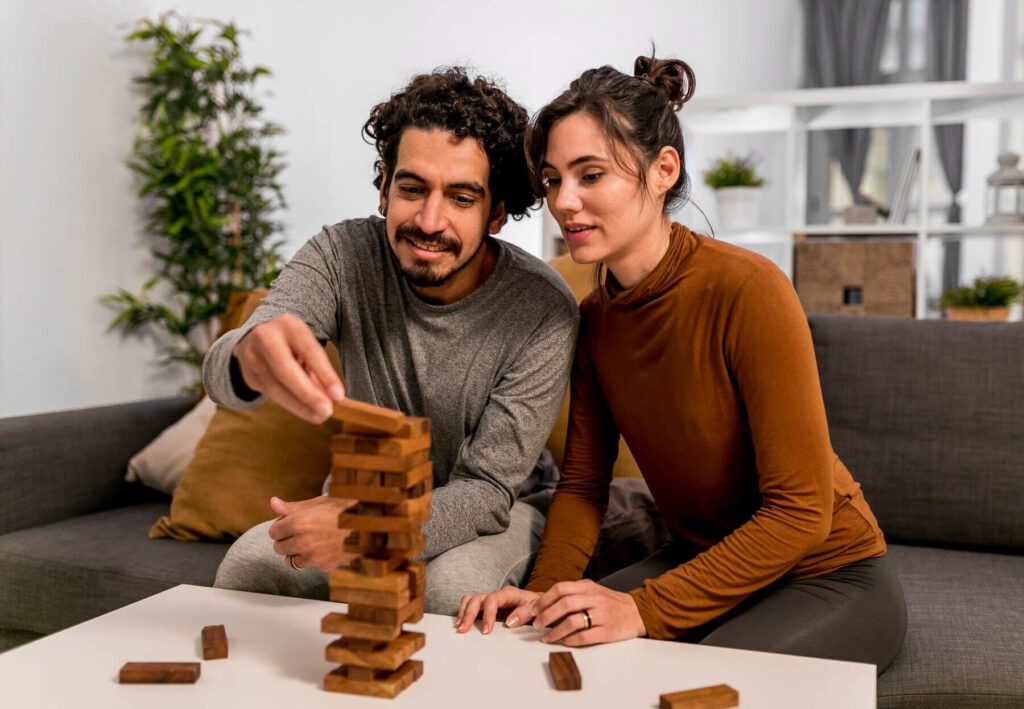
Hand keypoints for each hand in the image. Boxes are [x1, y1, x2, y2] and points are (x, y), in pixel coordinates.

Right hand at [233, 314, 344, 423]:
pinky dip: (291, 405)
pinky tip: (306, 411)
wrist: (256, 337)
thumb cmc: (292, 343)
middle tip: (326, 411)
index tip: (338, 394)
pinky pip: (271, 394)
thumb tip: (331, 396)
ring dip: (300, 405)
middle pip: (285, 370)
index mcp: (288, 324)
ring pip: (276, 387)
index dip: (325, 374)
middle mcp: (265, 337)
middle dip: (307, 393)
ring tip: (319, 415)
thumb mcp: (306, 346)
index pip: (309, 350)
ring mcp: (252, 357)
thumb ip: (318, 368)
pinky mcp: (248, 375)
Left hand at [267, 496, 356, 571]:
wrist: (371, 524)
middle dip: (285, 540)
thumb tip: (273, 503)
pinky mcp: (324, 566)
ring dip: (295, 553)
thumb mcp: (319, 503)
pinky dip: (312, 559)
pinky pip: (310, 565)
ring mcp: (313, 557)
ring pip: (290, 562)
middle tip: (298, 532)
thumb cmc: (346, 509)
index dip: (281, 526)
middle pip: (279, 548)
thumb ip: (293, 507)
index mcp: (299, 523)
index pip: (273, 531)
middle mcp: (303, 542)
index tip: (288, 524)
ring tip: (308, 543)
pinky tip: (323, 548)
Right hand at [455, 586, 540, 634]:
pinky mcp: (486, 605)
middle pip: (477, 599)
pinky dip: (464, 612)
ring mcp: (490, 599)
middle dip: (469, 614)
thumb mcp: (536, 609)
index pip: (493, 600)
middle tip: (463, 630)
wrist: (539, 604)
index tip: (486, 631)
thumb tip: (509, 622)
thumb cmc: (537, 606)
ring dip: (463, 612)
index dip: (488, 614)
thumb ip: (524, 613)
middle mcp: (497, 594)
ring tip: (460, 627)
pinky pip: (471, 604)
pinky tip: (462, 624)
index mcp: (509, 593)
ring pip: (471, 600)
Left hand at [532, 579, 646, 646]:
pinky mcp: (607, 632)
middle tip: (536, 624)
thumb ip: (571, 593)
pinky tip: (562, 642)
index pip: (560, 588)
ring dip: (555, 631)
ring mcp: (602, 615)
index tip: (532, 610)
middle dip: (545, 615)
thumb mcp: (592, 590)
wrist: (637, 612)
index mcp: (588, 587)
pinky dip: (570, 640)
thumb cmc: (609, 602)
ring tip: (546, 637)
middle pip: (564, 604)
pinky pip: (584, 637)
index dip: (543, 599)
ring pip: (573, 621)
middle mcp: (594, 598)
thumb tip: (543, 602)